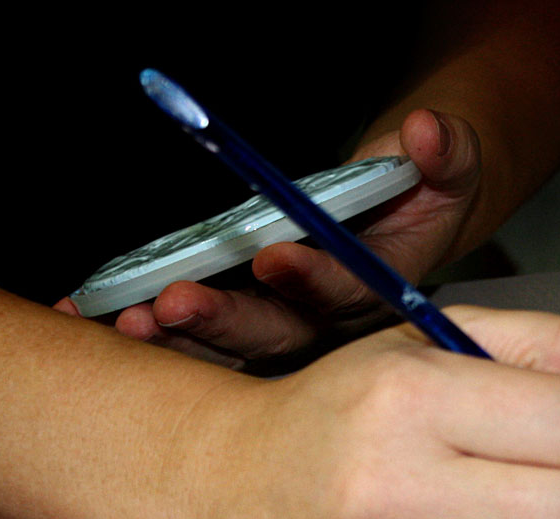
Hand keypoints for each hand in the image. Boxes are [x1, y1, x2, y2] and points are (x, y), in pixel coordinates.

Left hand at [79, 109, 482, 363]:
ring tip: (133, 320)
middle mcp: (330, 323)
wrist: (406, 214)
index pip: (348, 295)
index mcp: (379, 292)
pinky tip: (110, 318)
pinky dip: (161, 329)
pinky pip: (208, 334)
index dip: (313, 279)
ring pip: (236, 346)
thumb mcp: (450, 167)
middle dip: (226, 324)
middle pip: (279, 336)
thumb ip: (444, 154)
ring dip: (184, 338)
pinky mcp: (254, 321)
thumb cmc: (425, 194)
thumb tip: (425, 132)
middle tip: (174, 305)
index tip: (274, 258)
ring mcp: (288, 326)